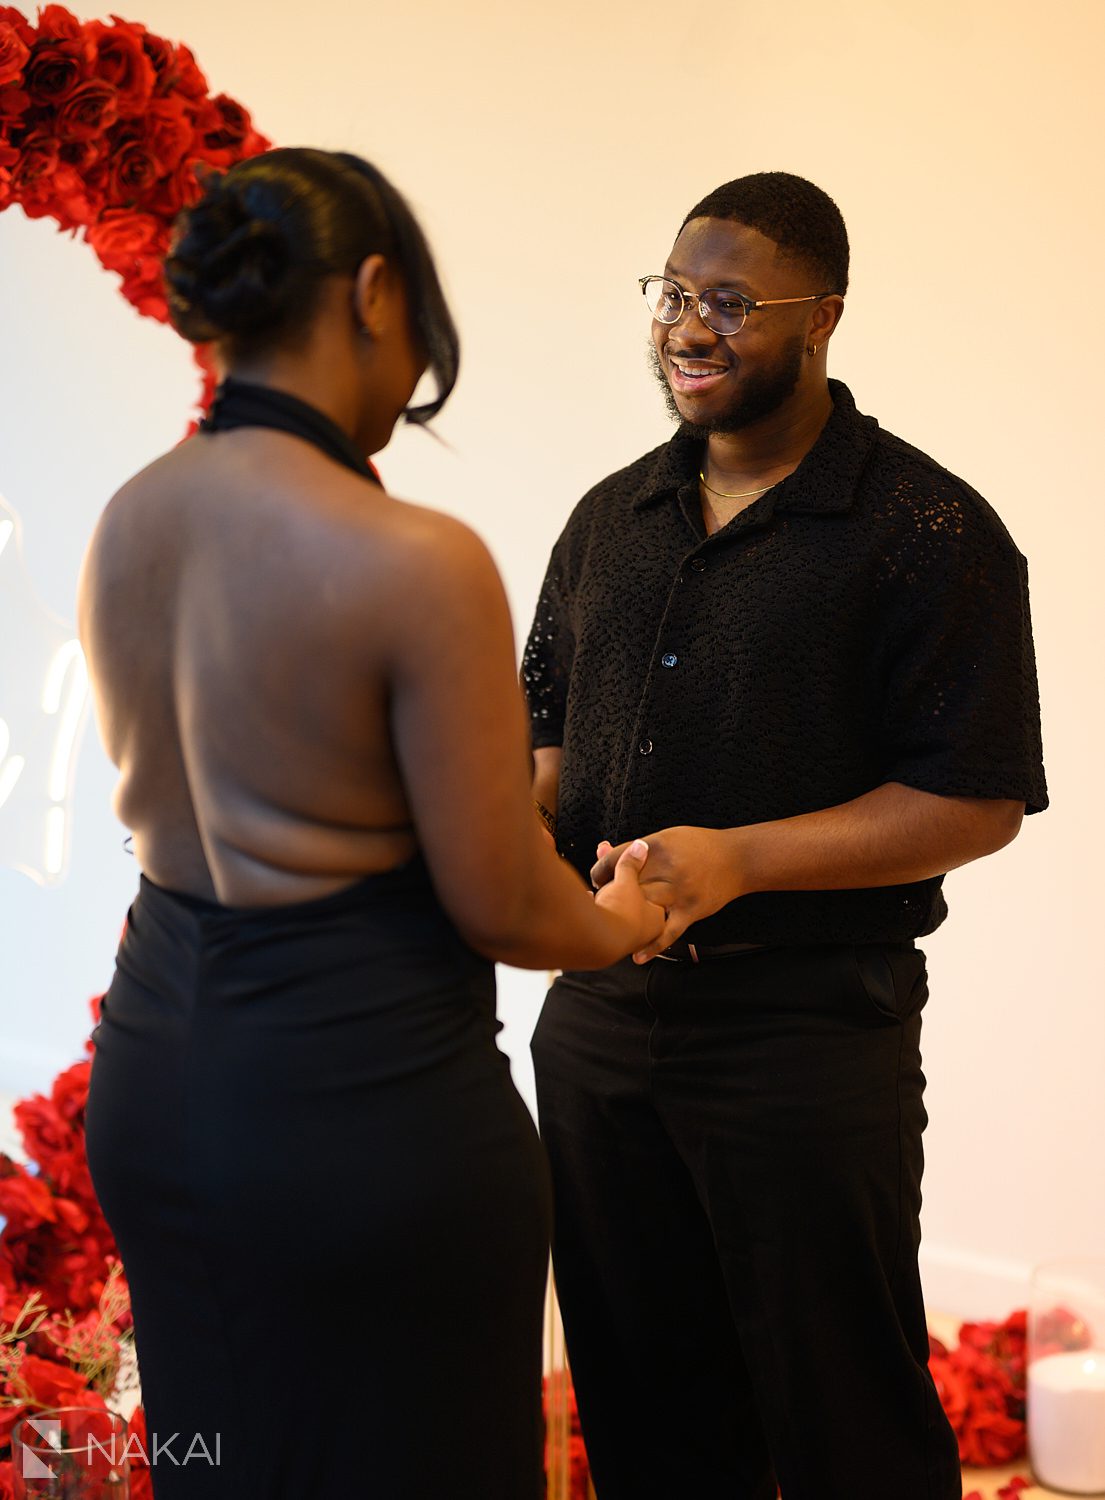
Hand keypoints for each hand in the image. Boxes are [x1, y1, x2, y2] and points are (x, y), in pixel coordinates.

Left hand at [591, 826, 742, 962]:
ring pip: (642, 909)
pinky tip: (638, 956)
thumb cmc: (698, 846)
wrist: (738, 859)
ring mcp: (679, 892)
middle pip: (626, 885)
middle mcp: (667, 869)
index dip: (601, 872)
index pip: (617, 860)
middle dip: (609, 896)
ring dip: (625, 919)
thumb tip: (602, 849)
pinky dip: (652, 947)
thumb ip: (635, 848)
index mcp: (657, 846)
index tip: (597, 880)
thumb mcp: (667, 838)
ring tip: (612, 924)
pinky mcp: (691, 911)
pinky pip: (669, 933)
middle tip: (599, 903)